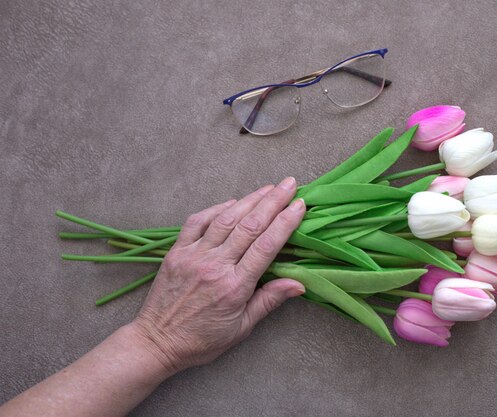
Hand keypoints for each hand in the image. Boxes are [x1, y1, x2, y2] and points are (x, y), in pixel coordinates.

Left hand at [131, 177, 305, 372]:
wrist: (157, 342)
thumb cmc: (202, 340)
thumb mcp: (242, 328)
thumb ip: (269, 301)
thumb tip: (299, 284)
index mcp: (234, 286)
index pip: (266, 246)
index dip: (285, 222)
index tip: (300, 205)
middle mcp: (215, 265)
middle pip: (249, 225)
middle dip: (272, 201)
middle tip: (290, 183)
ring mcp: (193, 255)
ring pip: (226, 219)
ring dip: (249, 199)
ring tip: (268, 187)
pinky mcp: (176, 252)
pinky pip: (197, 222)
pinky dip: (217, 208)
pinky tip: (233, 202)